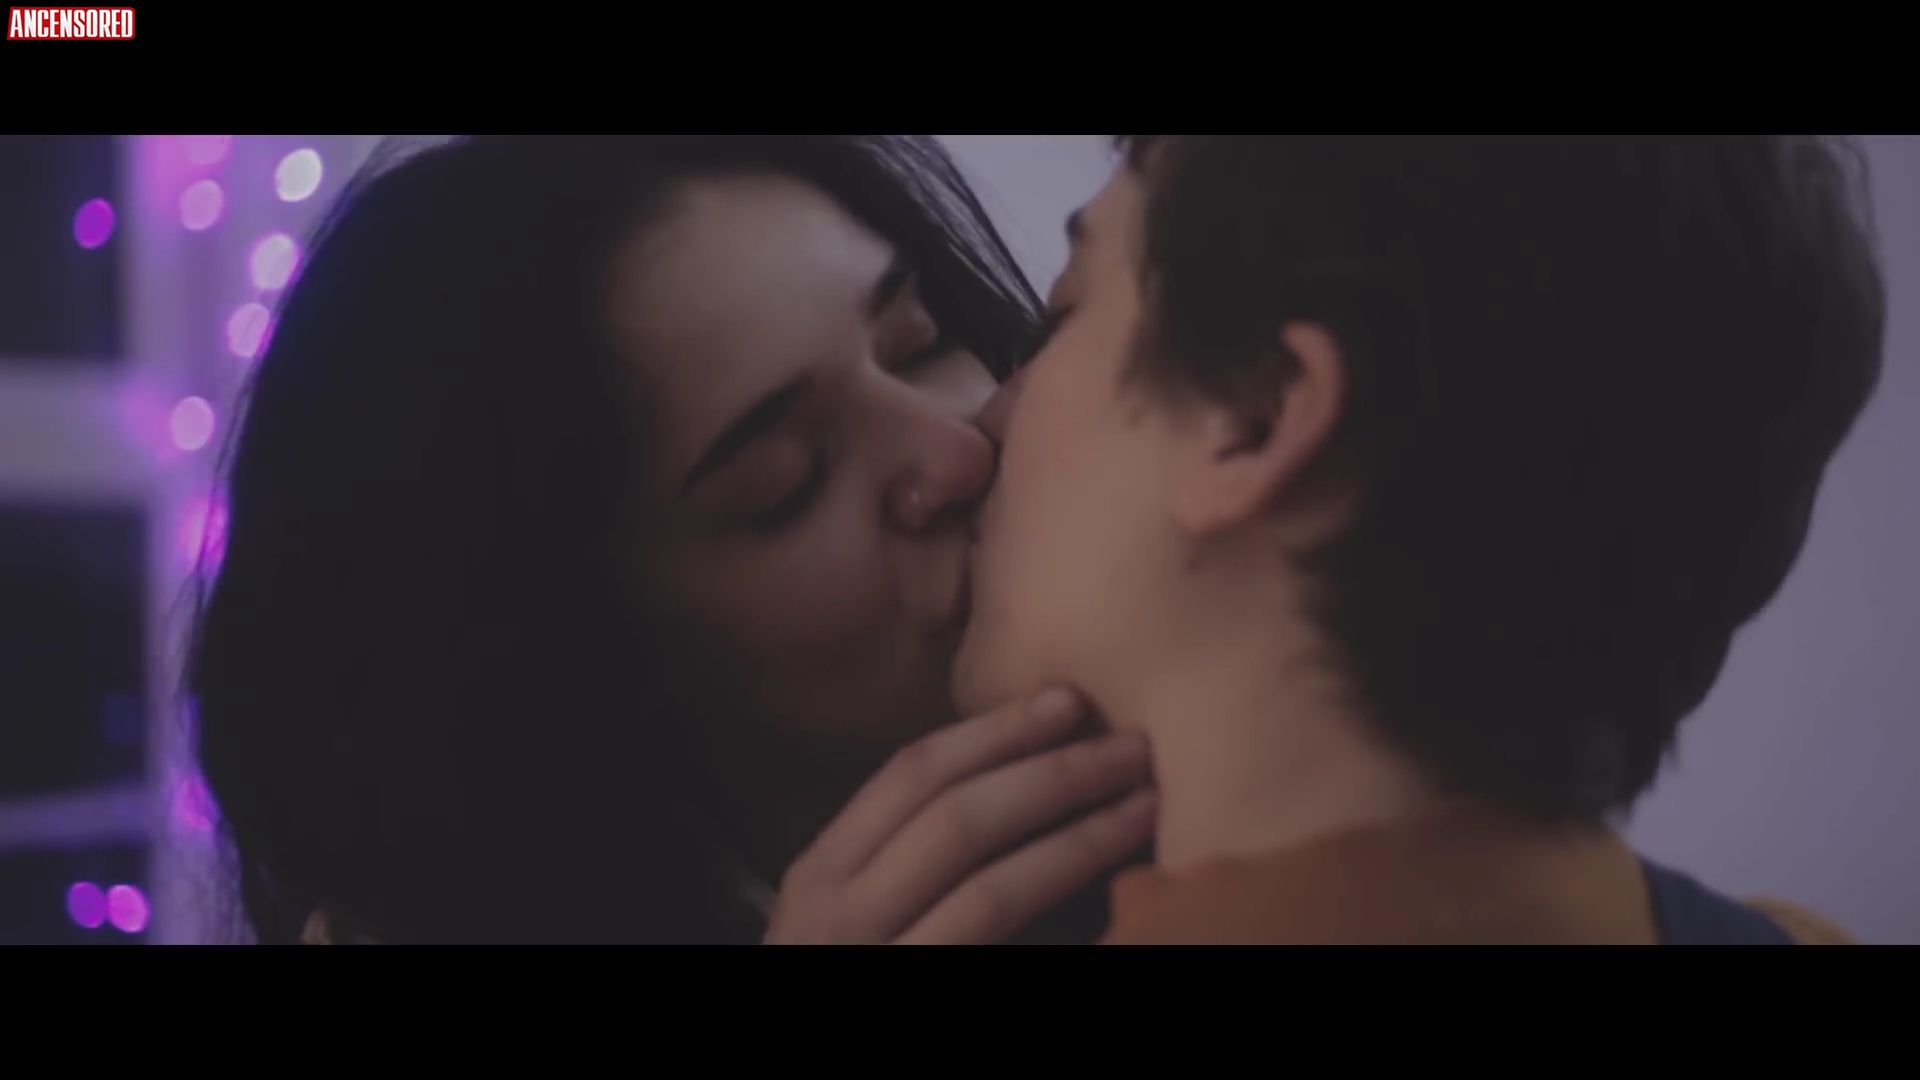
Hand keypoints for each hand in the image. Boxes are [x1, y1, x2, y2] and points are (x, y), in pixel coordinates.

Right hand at [763, 688, 1154, 943]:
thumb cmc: (860, 968)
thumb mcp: (858, 925)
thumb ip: (916, 868)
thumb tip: (1024, 790)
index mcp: (818, 879)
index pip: (907, 776)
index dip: (994, 731)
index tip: (1068, 701)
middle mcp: (832, 919)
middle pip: (950, 812)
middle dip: (1050, 769)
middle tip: (1134, 746)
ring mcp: (875, 962)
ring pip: (986, 882)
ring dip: (1078, 834)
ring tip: (1146, 804)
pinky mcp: (918, 988)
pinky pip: (994, 936)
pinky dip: (1063, 898)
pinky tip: (1127, 900)